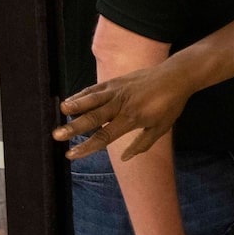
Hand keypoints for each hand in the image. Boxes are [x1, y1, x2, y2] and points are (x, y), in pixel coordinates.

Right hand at [53, 66, 190, 160]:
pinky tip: (70, 100)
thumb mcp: (161, 127)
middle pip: (94, 117)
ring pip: (93, 99)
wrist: (177, 76)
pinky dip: (82, 94)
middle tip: (56, 135)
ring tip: (60, 111)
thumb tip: (124, 158)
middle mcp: (122, 104)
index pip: (105, 135)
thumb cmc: (170, 105)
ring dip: (75, 105)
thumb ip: (142, 144)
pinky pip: (96, 88)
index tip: (70, 154)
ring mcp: (118, 90)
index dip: (87, 146)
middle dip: (74, 127)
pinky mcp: (116, 80)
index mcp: (132, 118)